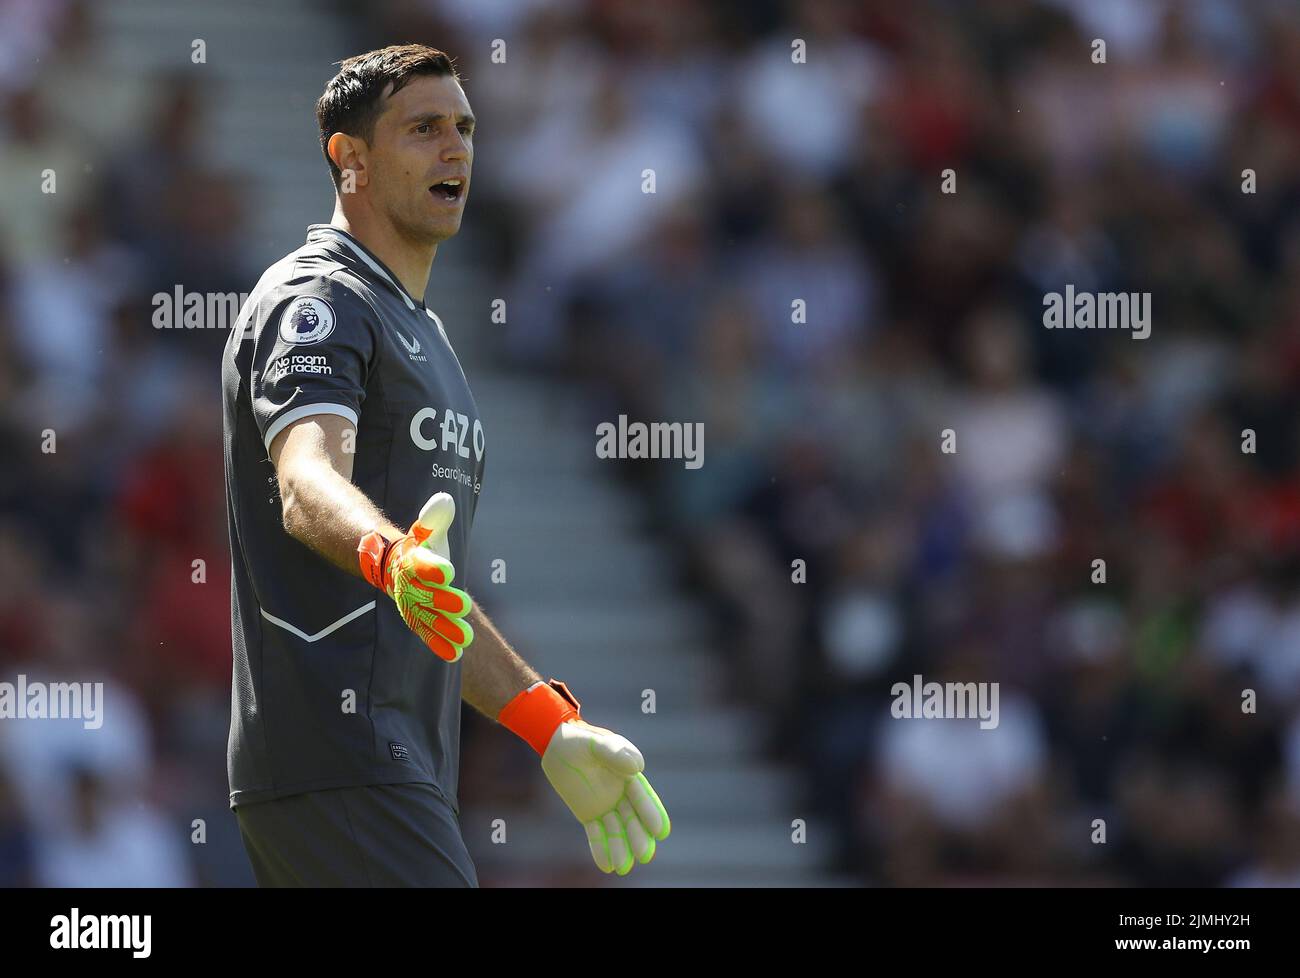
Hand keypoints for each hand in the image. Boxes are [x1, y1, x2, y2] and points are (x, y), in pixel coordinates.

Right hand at [359, 492, 473, 661]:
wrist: (391, 566)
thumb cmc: (418, 545)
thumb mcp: (425, 529)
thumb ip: (435, 517)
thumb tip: (444, 500)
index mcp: (410, 560)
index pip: (420, 564)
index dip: (433, 568)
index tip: (449, 571)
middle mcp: (408, 585)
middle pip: (425, 594)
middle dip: (443, 601)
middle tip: (463, 605)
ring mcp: (411, 605)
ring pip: (427, 618)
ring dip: (445, 629)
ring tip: (466, 638)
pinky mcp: (417, 620)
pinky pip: (426, 633)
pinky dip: (439, 644)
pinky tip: (456, 655)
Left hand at [541, 719, 670, 874]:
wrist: (556, 744)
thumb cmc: (579, 739)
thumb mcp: (595, 742)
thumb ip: (615, 751)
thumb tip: (638, 767)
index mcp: (628, 775)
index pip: (643, 797)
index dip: (652, 813)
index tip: (660, 831)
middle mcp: (620, 793)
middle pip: (633, 819)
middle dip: (639, 837)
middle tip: (645, 856)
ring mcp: (605, 805)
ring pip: (616, 830)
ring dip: (621, 849)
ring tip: (624, 868)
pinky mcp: (588, 814)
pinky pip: (596, 834)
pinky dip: (601, 849)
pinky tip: (606, 866)